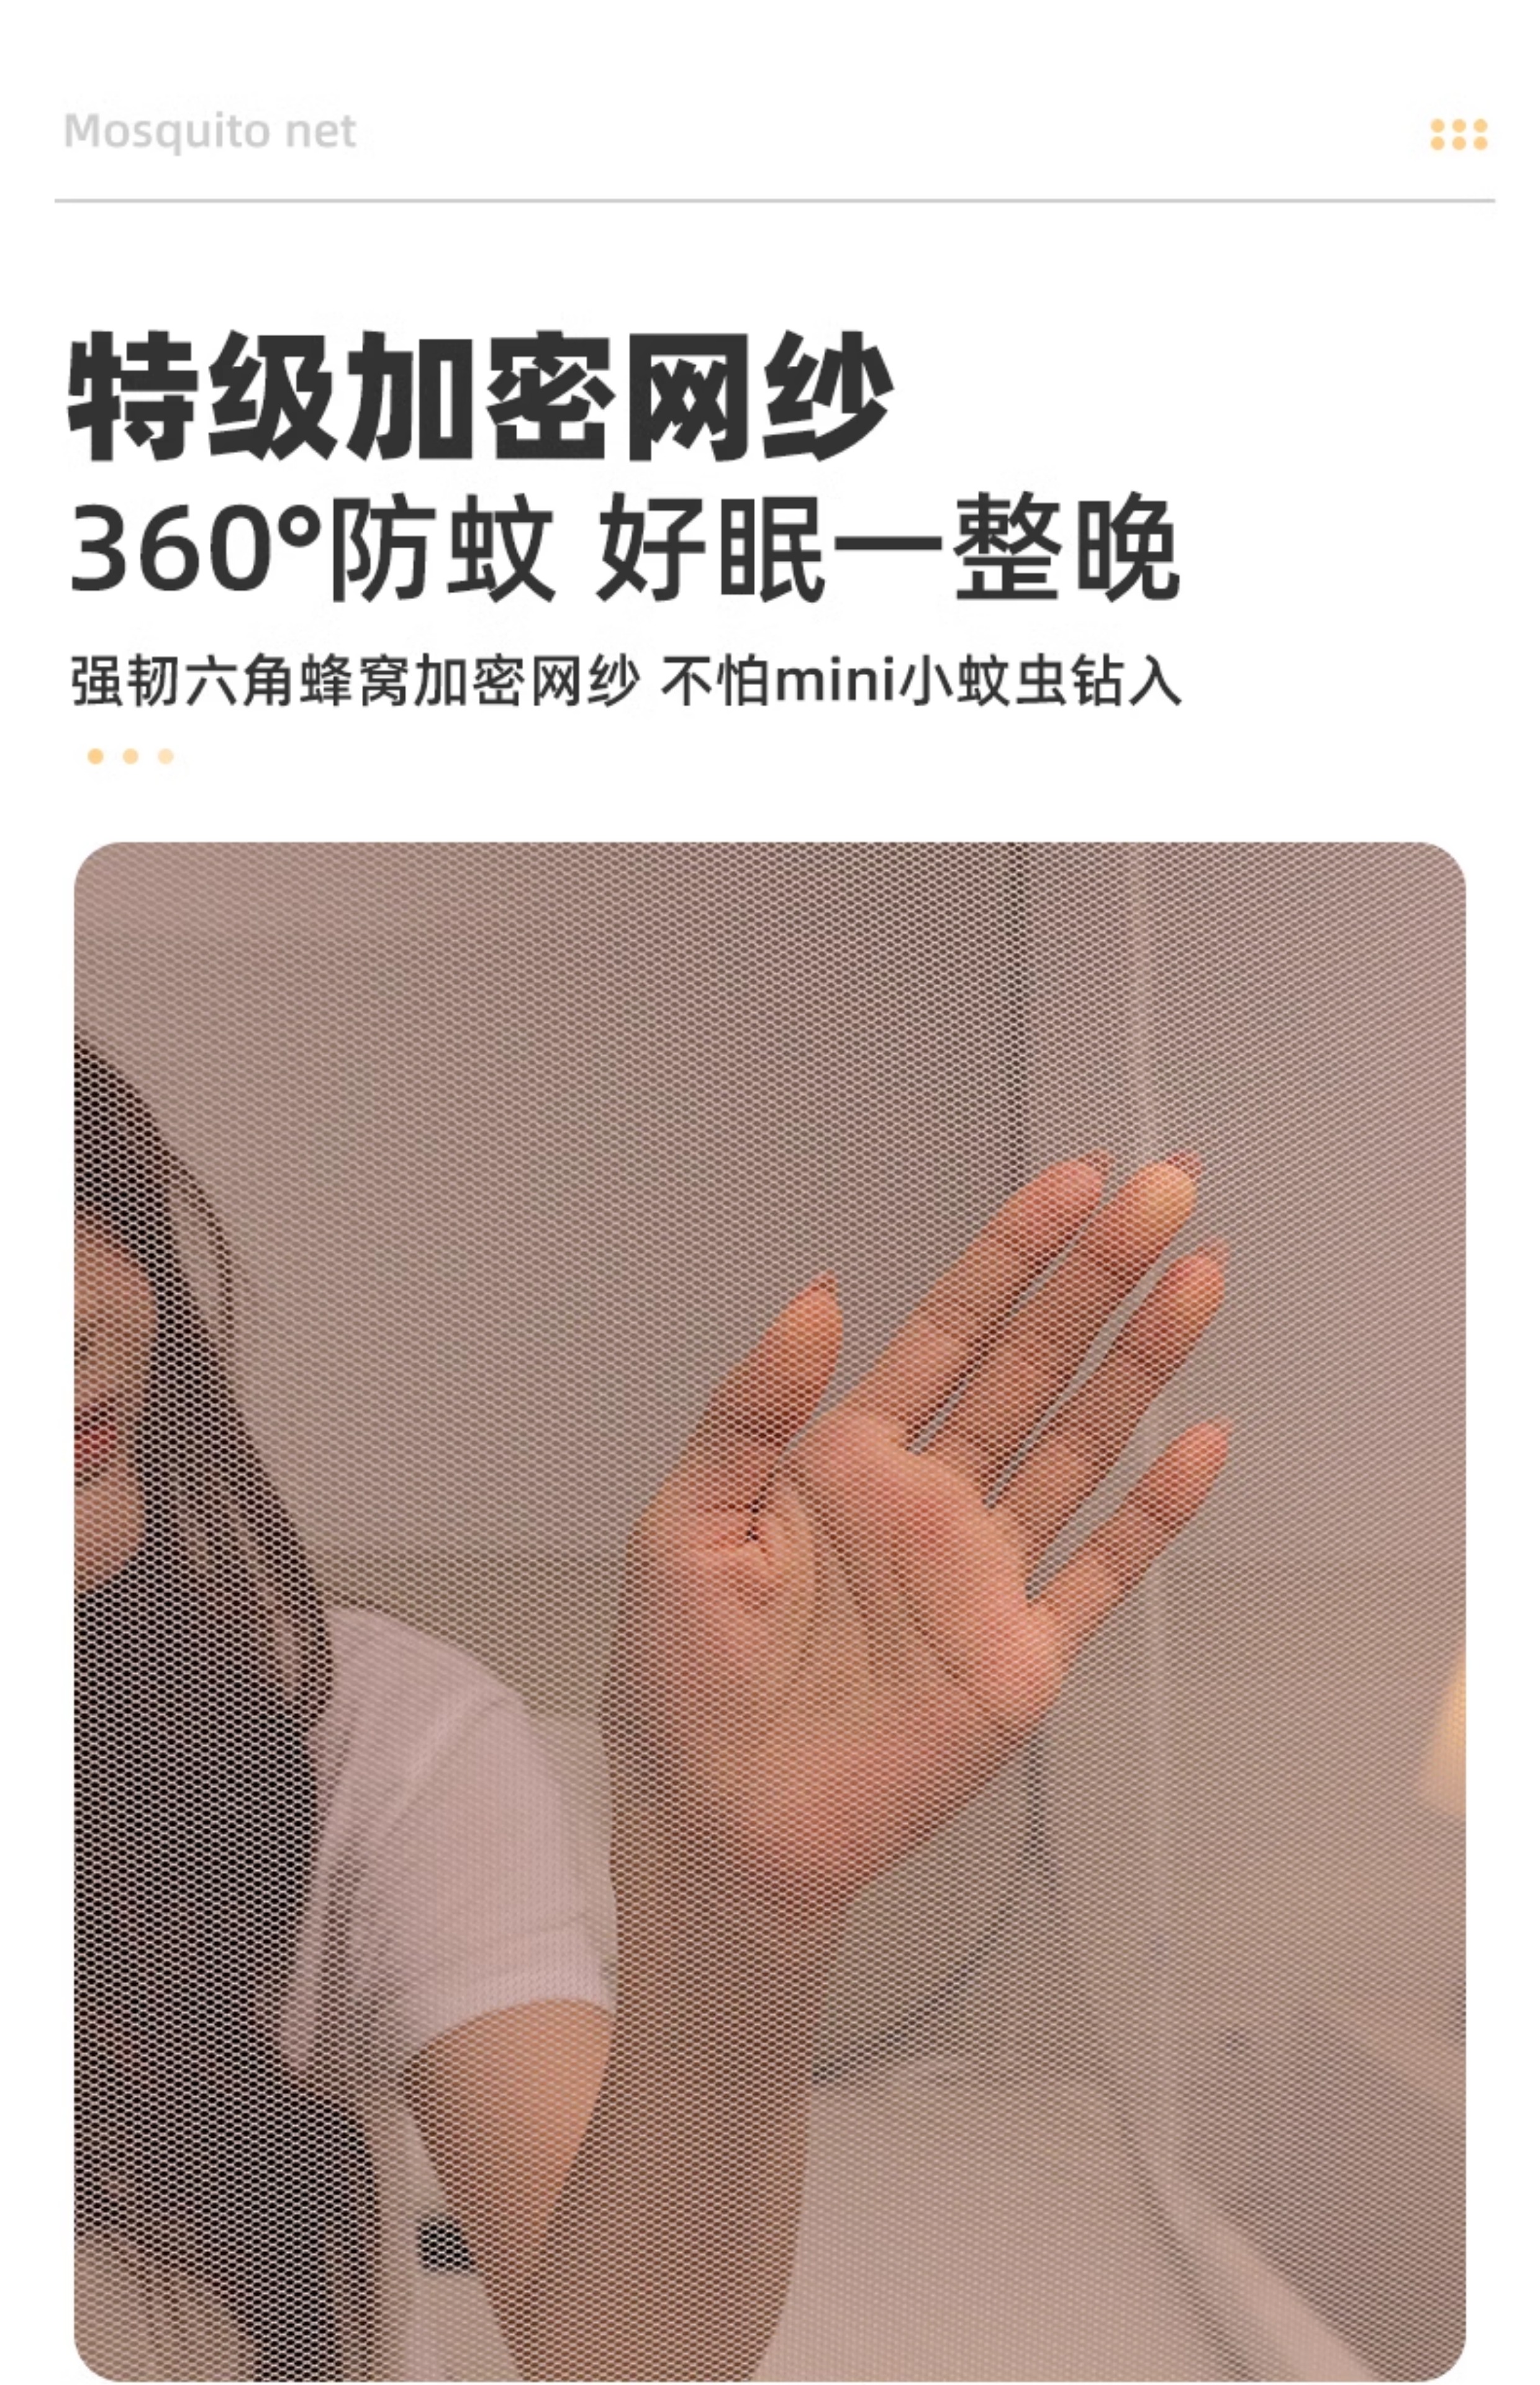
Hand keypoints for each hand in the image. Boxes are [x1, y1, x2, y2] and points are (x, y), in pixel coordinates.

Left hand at [607, 1159, 1227, 1925]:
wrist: (715, 1834)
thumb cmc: (679, 1682)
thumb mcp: (684, 1525)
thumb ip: (751, 1411)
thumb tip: (821, 1292)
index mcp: (848, 1458)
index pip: (950, 1331)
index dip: (1014, 1255)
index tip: (1077, 1182)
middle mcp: (930, 1500)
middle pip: (1034, 1367)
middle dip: (1100, 1277)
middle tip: (1166, 1191)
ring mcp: (983, 1576)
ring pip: (1081, 1446)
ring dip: (1143, 1364)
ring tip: (1202, 1275)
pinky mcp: (1020, 1659)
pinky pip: (1101, 1573)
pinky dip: (1155, 1512)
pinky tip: (1202, 1442)